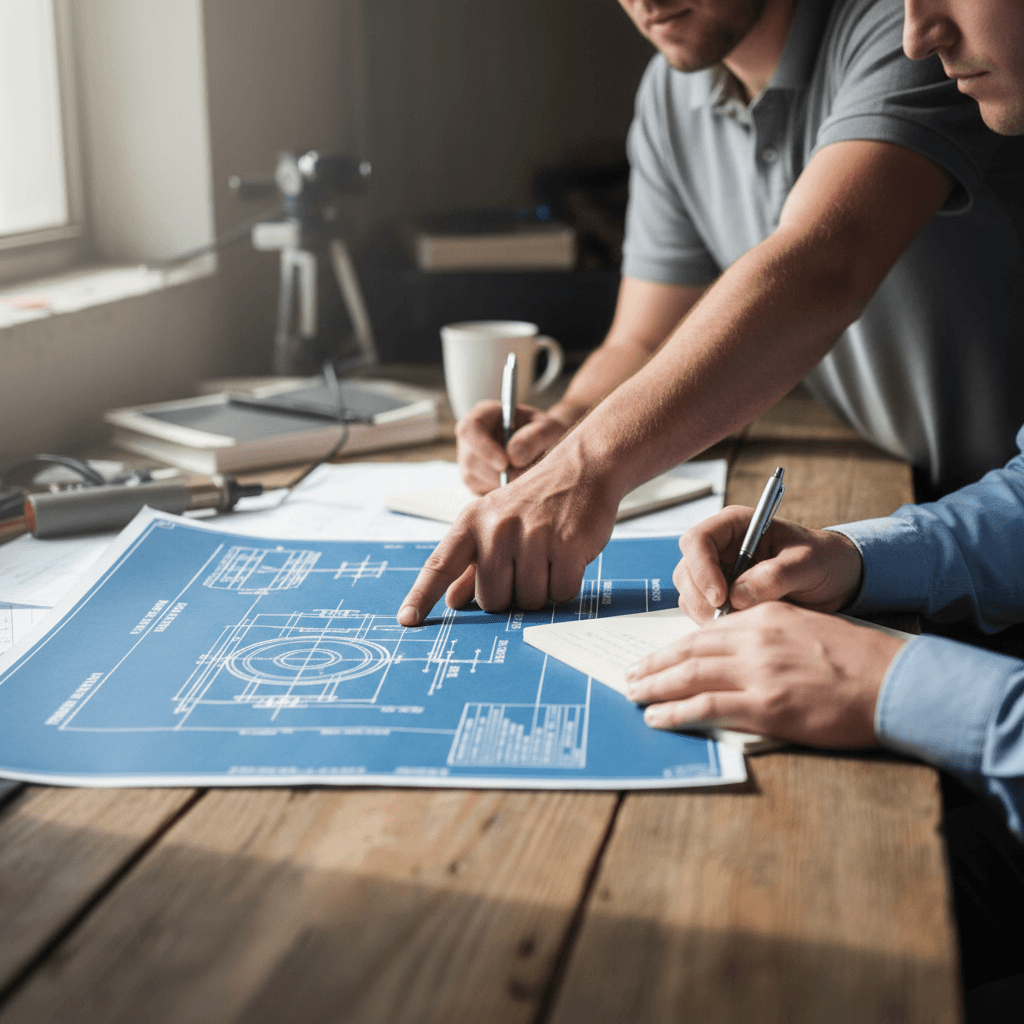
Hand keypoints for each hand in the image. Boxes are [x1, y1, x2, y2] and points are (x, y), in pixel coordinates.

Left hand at [397, 451, 619, 624]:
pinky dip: (565, 585)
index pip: (440, 565)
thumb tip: (451, 601)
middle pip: (493, 600)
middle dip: (511, 594)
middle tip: (525, 565)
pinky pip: (560, 593)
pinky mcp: (567, 545)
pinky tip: (567, 558)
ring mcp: (533, 536)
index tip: (407, 620)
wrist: (582, 470)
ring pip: (529, 601)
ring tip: (548, 556)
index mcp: (472, 523)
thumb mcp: (495, 523)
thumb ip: (472, 565)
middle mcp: (497, 528)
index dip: (422, 596)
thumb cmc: (534, 503)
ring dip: (541, 590)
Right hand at [455, 401, 572, 494]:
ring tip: (525, 477)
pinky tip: (516, 484)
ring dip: (500, 484)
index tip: (505, 464)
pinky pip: (479, 492)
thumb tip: (513, 457)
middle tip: (525, 478)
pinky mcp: (472, 480)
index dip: (484, 447)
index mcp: (484, 414)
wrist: (544, 448)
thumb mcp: (549, 429)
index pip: (470, 428)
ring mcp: (468, 459)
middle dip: (497, 474)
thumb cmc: (545, 433)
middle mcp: (470, 437)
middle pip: (470, 459)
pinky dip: (499, 494)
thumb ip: (535, 437)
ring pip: (473, 478)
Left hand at [624, 602, 904, 747]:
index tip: (655, 656)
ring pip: (689, 676)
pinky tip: (657, 717)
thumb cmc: (857, 662)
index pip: (706, 631)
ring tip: (634, 695)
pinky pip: (705, 707)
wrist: (894, 683)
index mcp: (765, 616)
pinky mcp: (765, 705)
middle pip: (689, 651)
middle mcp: (755, 638)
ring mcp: (758, 672)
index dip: (674, 646)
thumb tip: (733, 659)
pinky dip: (675, 712)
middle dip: (654, 664)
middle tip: (631, 675)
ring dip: (655, 686)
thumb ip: (767, 639)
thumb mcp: (807, 630)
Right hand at [673, 506, 863, 622]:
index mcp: (735, 526)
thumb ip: (775, 576)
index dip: (702, 568)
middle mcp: (719, 548)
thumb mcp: (807, 563)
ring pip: (689, 595)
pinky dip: (715, 625)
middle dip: (702, 598)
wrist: (834, 581)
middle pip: (686, 571)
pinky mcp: (720, 599)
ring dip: (708, 614)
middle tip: (729, 618)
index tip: (721, 597)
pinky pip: (702, 614)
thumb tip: (738, 596)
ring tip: (743, 622)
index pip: (698, 540)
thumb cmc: (823, 560)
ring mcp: (716, 574)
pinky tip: (742, 626)